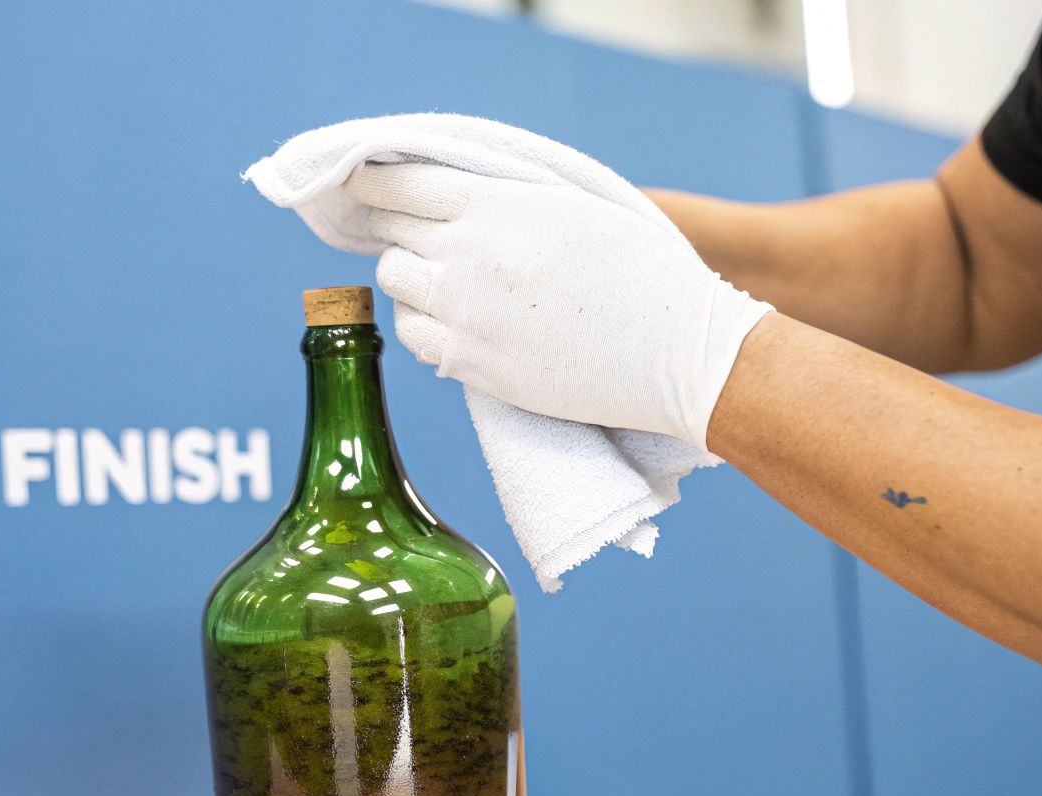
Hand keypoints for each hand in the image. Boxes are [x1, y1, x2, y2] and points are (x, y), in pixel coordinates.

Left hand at [347, 162, 772, 447]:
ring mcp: (464, 315)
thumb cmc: (639, 271)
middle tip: (408, 236)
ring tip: (441, 283)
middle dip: (396, 232)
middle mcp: (467, 258)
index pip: (399, 187)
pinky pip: (416, 339)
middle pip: (390, 237)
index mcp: (494, 206)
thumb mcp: (570, 207)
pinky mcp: (472, 364)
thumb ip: (503, 199)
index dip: (374, 185)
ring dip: (410, 280)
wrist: (676, 350)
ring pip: (395, 287)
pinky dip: (424, 326)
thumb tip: (452, 196)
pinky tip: (453, 322)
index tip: (365, 186)